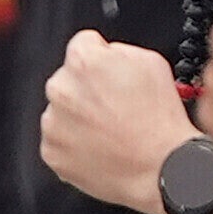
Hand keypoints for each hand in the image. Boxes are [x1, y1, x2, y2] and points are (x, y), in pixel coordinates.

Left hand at [35, 32, 196, 213]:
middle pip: (69, 79)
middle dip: (88, 89)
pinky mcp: (51, 152)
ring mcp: (53, 123)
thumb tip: (105, 53)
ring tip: (110, 130)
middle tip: (115, 107)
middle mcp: (61, 89)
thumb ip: (118, 50)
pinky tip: (101, 147)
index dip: (102, 58)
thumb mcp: (150, 62)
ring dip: (79, 117)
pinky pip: (59, 140)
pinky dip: (74, 143)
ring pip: (62, 111)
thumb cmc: (159, 120)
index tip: (111, 74)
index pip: (83, 45)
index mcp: (83, 61)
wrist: (161, 168)